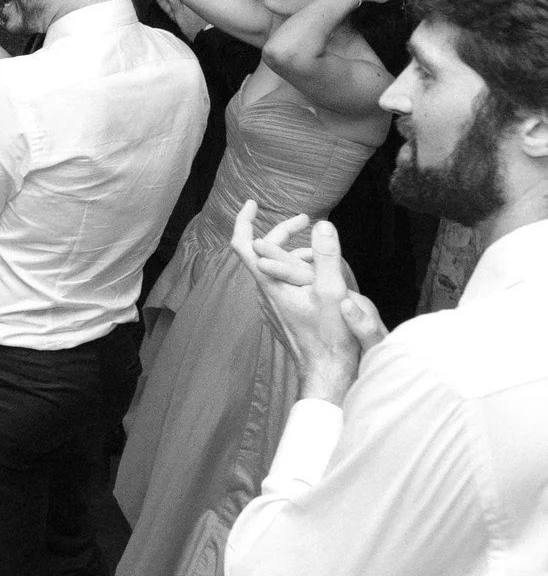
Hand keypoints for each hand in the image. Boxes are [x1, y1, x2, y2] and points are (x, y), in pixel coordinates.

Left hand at [230, 204, 386, 403]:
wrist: (326, 372)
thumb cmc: (330, 336)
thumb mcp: (333, 292)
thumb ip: (327, 257)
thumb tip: (322, 224)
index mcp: (270, 283)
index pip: (243, 245)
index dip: (244, 220)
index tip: (252, 203)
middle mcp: (264, 292)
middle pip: (263, 252)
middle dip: (283, 231)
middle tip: (307, 220)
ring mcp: (271, 304)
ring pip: (276, 269)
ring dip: (295, 252)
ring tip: (320, 249)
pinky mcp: (282, 313)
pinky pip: (284, 284)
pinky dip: (298, 271)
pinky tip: (320, 273)